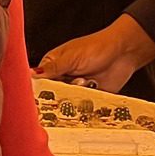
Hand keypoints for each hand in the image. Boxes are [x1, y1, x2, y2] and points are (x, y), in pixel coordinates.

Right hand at [37, 15, 154, 94]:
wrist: (125, 52)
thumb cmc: (97, 47)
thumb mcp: (71, 57)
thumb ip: (51, 69)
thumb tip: (30, 74)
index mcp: (53, 66)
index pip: (39, 82)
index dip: (39, 90)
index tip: (41, 96)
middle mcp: (63, 79)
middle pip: (52, 96)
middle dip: (61, 94)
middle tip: (70, 85)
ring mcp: (77, 89)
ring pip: (68, 103)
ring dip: (76, 97)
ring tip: (86, 82)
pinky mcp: (91, 98)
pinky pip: (84, 108)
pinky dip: (87, 104)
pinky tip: (92, 92)